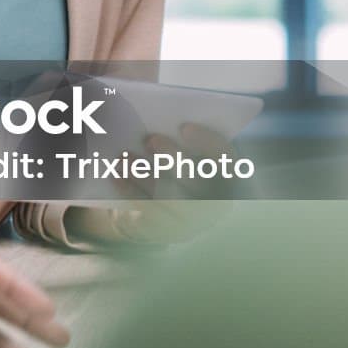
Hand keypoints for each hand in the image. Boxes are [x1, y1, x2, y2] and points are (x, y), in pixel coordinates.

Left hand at [76, 122, 232, 247]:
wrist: (163, 213)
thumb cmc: (176, 170)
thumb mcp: (184, 154)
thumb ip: (180, 138)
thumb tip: (157, 113)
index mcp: (230, 179)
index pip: (226, 159)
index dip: (207, 142)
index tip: (184, 126)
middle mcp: (217, 204)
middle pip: (196, 180)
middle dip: (172, 157)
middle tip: (150, 139)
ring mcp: (193, 222)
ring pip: (169, 198)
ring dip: (144, 174)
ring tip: (124, 156)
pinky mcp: (168, 233)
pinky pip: (149, 211)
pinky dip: (131, 191)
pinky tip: (117, 175)